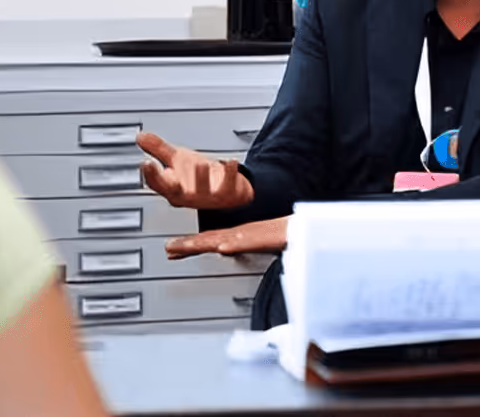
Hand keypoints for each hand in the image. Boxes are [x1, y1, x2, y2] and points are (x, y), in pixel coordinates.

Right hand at [137, 131, 253, 209]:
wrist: (226, 190)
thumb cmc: (199, 177)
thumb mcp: (177, 160)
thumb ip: (159, 149)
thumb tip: (140, 136)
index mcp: (173, 188)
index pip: (157, 183)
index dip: (151, 174)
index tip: (146, 163)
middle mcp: (188, 195)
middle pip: (176, 191)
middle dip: (171, 185)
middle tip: (168, 170)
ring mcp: (208, 196)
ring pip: (203, 190)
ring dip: (202, 178)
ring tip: (201, 164)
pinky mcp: (228, 193)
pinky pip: (228, 185)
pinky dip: (230, 173)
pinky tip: (230, 161)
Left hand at [165, 217, 289, 259]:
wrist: (311, 225)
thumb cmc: (291, 234)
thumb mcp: (266, 244)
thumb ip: (250, 248)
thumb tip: (233, 253)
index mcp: (244, 235)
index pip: (213, 240)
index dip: (192, 244)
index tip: (174, 249)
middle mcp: (245, 233)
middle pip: (212, 239)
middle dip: (189, 244)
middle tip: (168, 248)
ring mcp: (255, 235)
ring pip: (225, 239)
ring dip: (203, 243)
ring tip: (184, 247)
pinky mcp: (268, 236)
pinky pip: (249, 242)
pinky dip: (234, 244)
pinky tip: (222, 247)